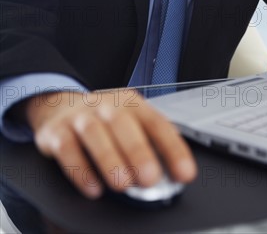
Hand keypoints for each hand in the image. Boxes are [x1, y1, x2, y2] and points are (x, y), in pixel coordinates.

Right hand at [19, 89, 196, 197]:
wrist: (60, 107)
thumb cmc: (104, 120)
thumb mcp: (130, 122)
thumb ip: (150, 143)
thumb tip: (174, 174)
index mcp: (132, 103)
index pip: (156, 122)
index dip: (172, 148)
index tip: (184, 173)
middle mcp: (107, 106)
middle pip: (123, 123)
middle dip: (138, 151)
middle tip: (150, 178)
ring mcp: (81, 117)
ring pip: (94, 133)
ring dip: (110, 159)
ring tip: (122, 184)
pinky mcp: (57, 132)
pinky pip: (67, 149)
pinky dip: (80, 170)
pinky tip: (93, 187)